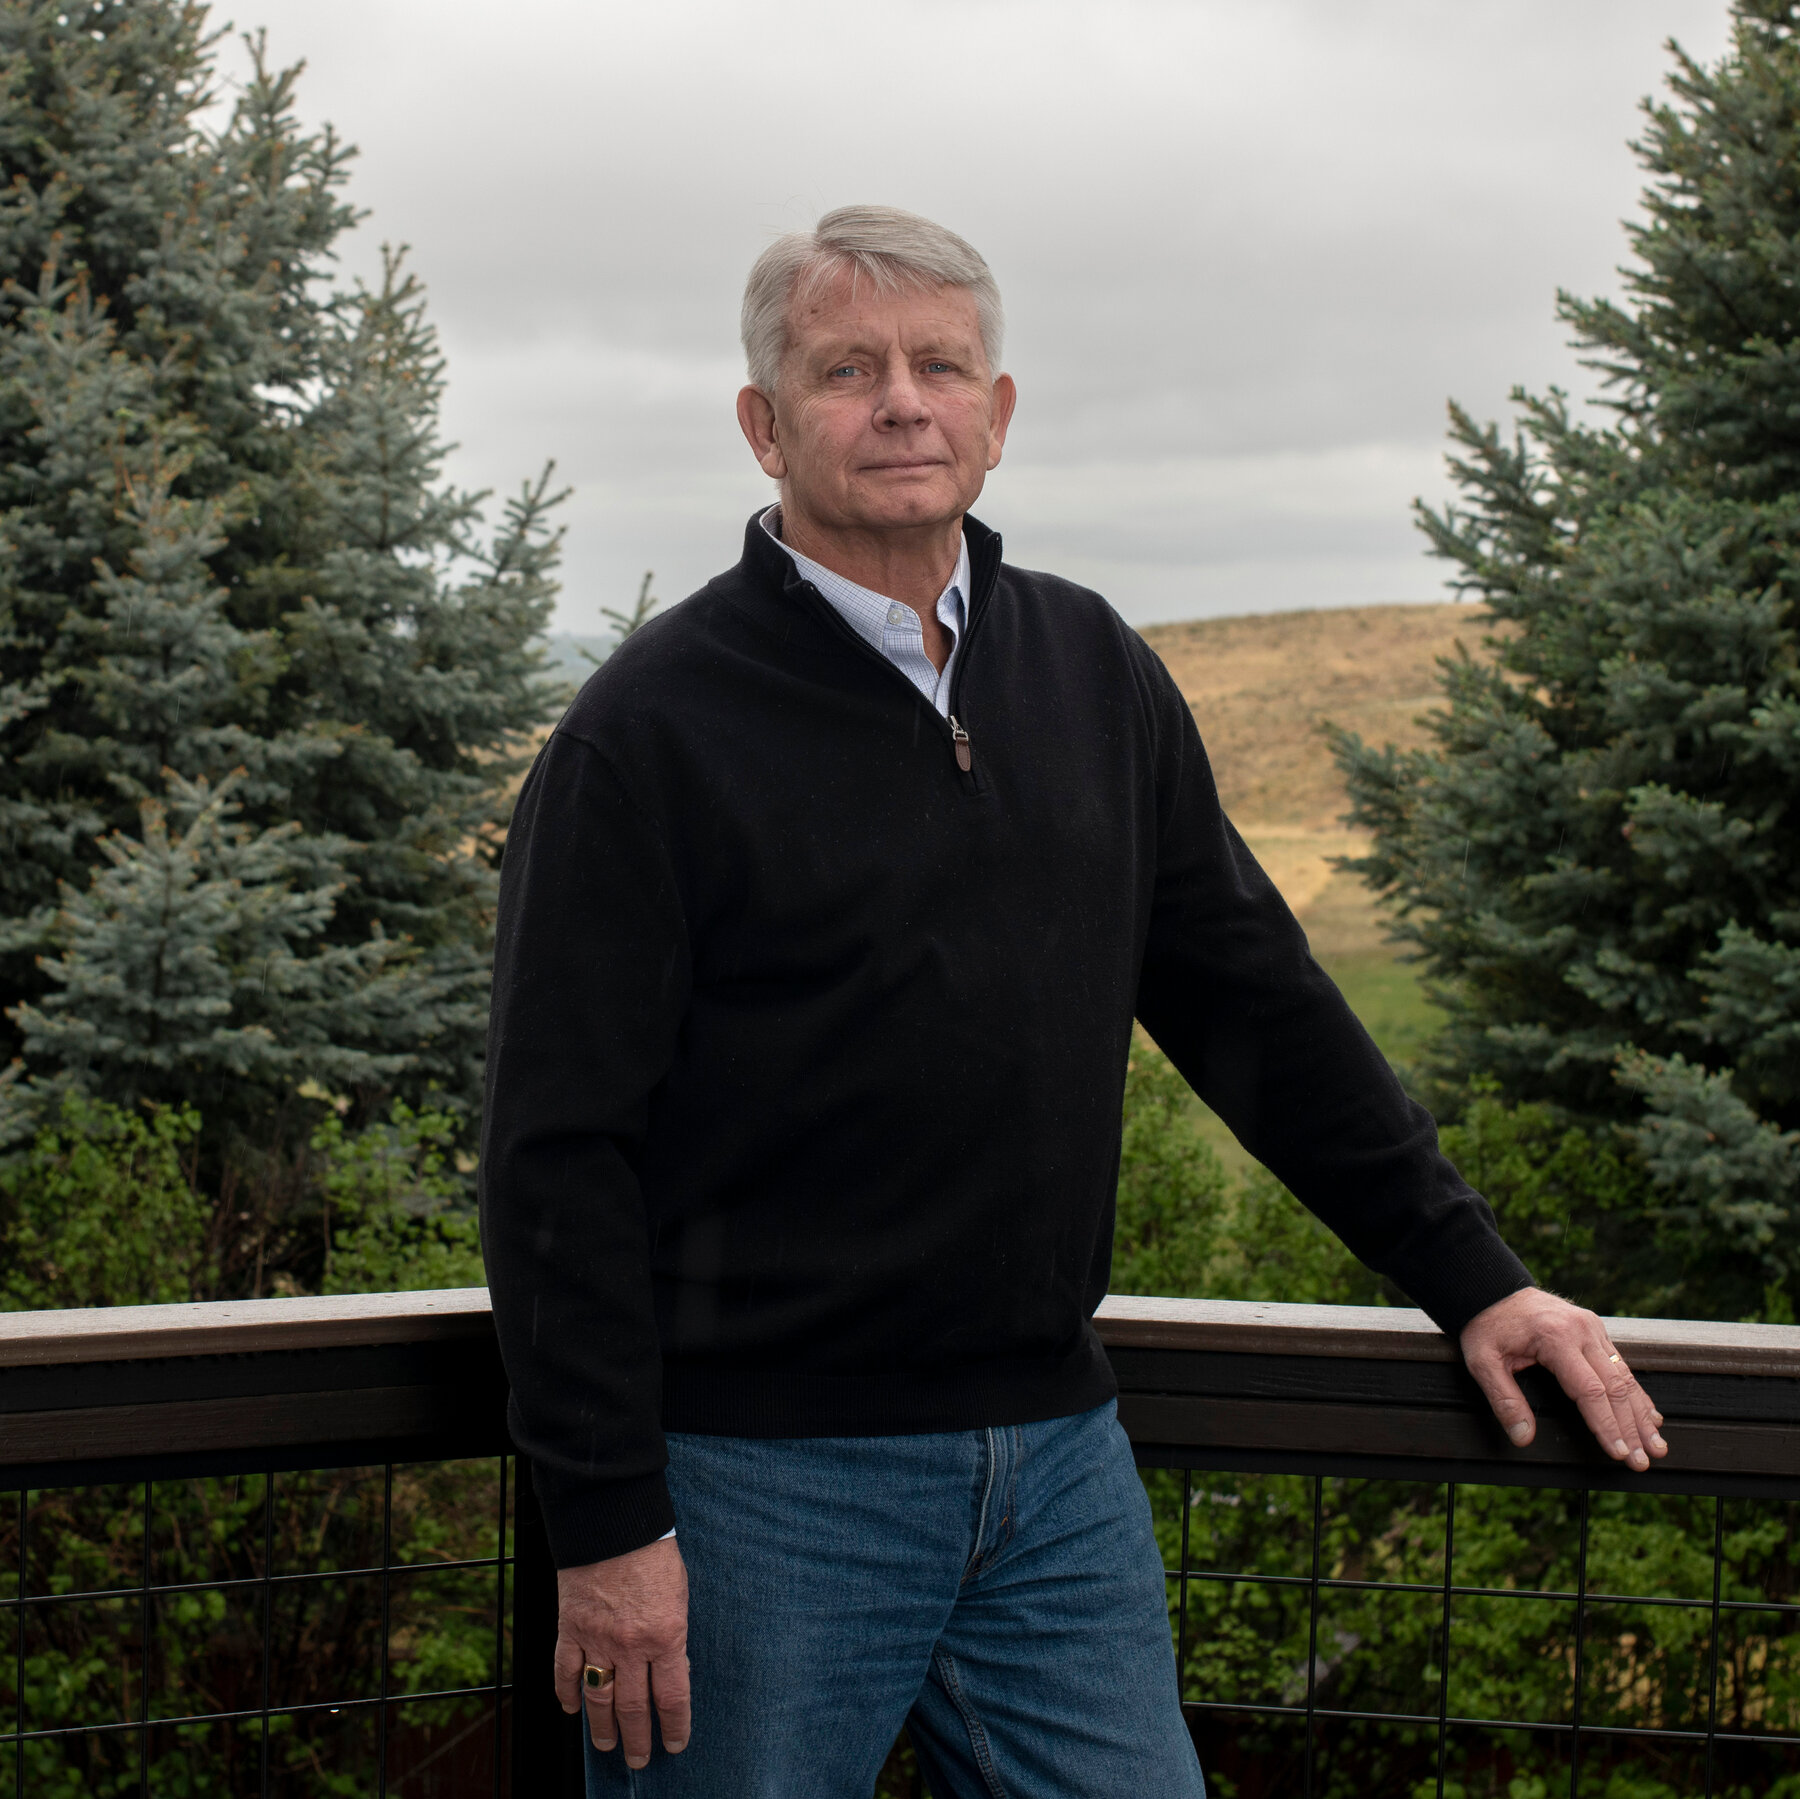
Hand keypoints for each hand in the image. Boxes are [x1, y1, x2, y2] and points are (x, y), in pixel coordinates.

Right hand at [554, 1535, 690, 1767]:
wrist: (613, 1521)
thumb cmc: (654, 1553)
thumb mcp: (679, 1594)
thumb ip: (673, 1634)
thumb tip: (672, 1669)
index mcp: (666, 1635)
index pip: (672, 1697)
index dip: (675, 1726)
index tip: (676, 1744)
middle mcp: (631, 1646)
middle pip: (634, 1708)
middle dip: (638, 1740)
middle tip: (639, 1760)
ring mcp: (597, 1639)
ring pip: (599, 1699)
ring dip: (603, 1727)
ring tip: (608, 1746)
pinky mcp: (570, 1628)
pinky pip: (565, 1671)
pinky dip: (567, 1693)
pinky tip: (572, 1709)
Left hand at [1460, 1287, 1668, 1472]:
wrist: (1492, 1288)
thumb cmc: (1487, 1325)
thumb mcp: (1481, 1361)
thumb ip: (1503, 1399)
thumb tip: (1523, 1437)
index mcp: (1556, 1338)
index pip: (1590, 1390)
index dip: (1606, 1425)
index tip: (1619, 1453)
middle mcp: (1581, 1331)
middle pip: (1615, 1387)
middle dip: (1631, 1428)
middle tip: (1644, 1461)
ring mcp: (1592, 1328)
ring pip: (1625, 1376)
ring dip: (1642, 1415)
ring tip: (1657, 1446)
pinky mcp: (1595, 1330)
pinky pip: (1621, 1365)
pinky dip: (1636, 1394)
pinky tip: (1649, 1417)